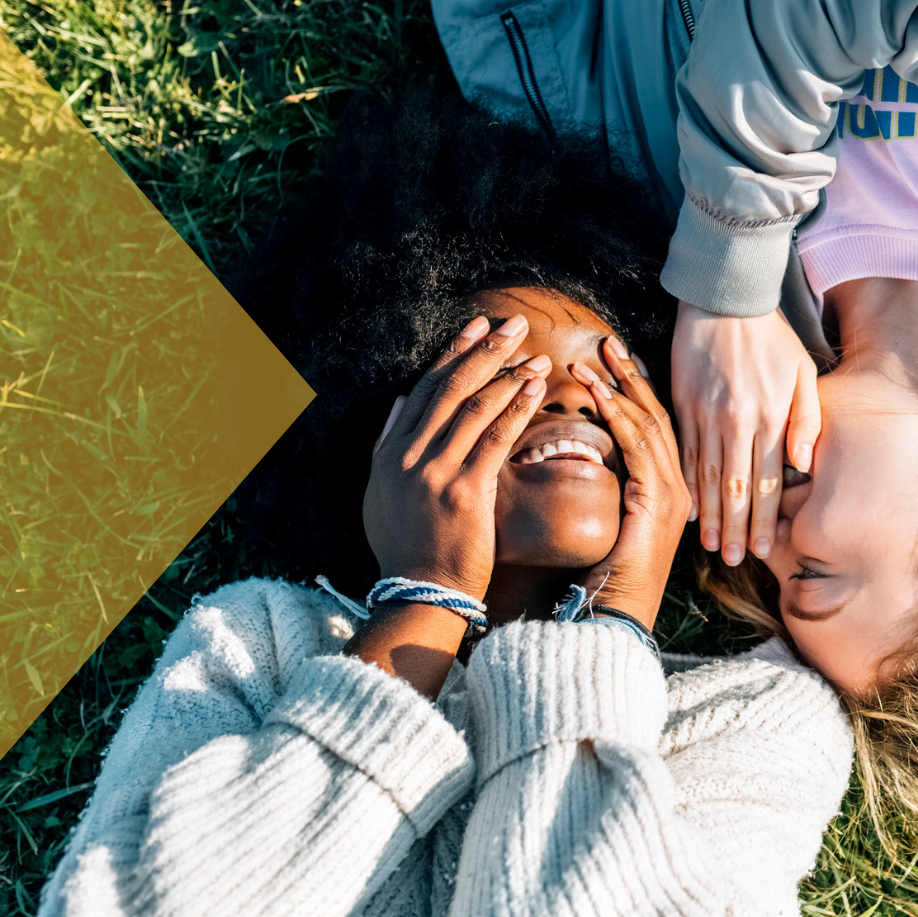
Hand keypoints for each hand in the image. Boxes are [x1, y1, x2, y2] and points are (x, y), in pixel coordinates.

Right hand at [360, 315, 549, 598]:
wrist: (420, 592)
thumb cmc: (406, 547)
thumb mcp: (381, 493)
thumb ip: (389, 444)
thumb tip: (401, 401)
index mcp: (391, 453)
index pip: (425, 389)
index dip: (452, 354)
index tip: (476, 327)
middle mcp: (410, 456)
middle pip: (451, 388)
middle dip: (484, 350)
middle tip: (513, 325)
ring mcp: (436, 472)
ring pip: (475, 407)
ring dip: (508, 376)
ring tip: (536, 356)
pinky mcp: (465, 491)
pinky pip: (495, 438)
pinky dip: (516, 408)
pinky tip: (535, 388)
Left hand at [564, 336, 690, 628]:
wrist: (614, 616)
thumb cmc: (603, 579)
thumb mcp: (608, 524)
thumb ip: (609, 490)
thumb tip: (585, 460)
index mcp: (669, 492)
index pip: (656, 428)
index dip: (637, 391)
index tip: (617, 360)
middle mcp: (679, 488)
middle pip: (658, 417)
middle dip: (632, 378)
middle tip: (609, 343)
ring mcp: (672, 494)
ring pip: (648, 425)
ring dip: (619, 388)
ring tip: (594, 358)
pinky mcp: (656, 501)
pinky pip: (637, 447)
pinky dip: (615, 417)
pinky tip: (596, 393)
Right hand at [669, 300, 818, 563]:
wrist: (724, 298)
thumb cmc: (771, 336)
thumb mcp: (803, 372)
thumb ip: (806, 420)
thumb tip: (803, 465)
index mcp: (768, 417)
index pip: (767, 482)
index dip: (764, 519)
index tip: (762, 549)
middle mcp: (735, 422)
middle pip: (735, 488)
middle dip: (734, 529)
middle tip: (732, 560)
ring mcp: (705, 415)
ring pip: (707, 476)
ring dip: (709, 515)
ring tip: (709, 546)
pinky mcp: (682, 404)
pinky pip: (683, 453)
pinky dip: (686, 484)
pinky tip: (688, 508)